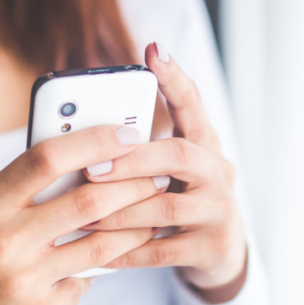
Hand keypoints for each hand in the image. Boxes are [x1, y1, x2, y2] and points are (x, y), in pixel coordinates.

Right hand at [0, 125, 160, 304]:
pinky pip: (82, 284)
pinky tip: (109, 260)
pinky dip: (96, 270)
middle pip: (89, 200)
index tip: (126, 132)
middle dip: (134, 182)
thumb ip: (10, 189)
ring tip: (153, 214)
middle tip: (156, 173)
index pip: (48, 158)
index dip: (94, 139)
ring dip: (135, 227)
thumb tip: (68, 165)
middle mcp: (6, 241)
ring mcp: (23, 282)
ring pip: (100, 246)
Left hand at [80, 43, 247, 302]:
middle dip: (133, 160)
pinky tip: (99, 253)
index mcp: (205, 145)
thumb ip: (141, 150)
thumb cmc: (181, 199)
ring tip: (83, 214)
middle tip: (91, 167)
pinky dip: (128, 251)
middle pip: (180, 155)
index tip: (153, 50)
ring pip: (168, 208)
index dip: (175, 78)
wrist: (220, 252)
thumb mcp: (170, 170)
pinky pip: (163, 251)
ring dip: (121, 211)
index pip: (193, 104)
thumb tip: (83, 132)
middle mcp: (219, 172)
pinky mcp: (212, 247)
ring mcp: (220, 211)